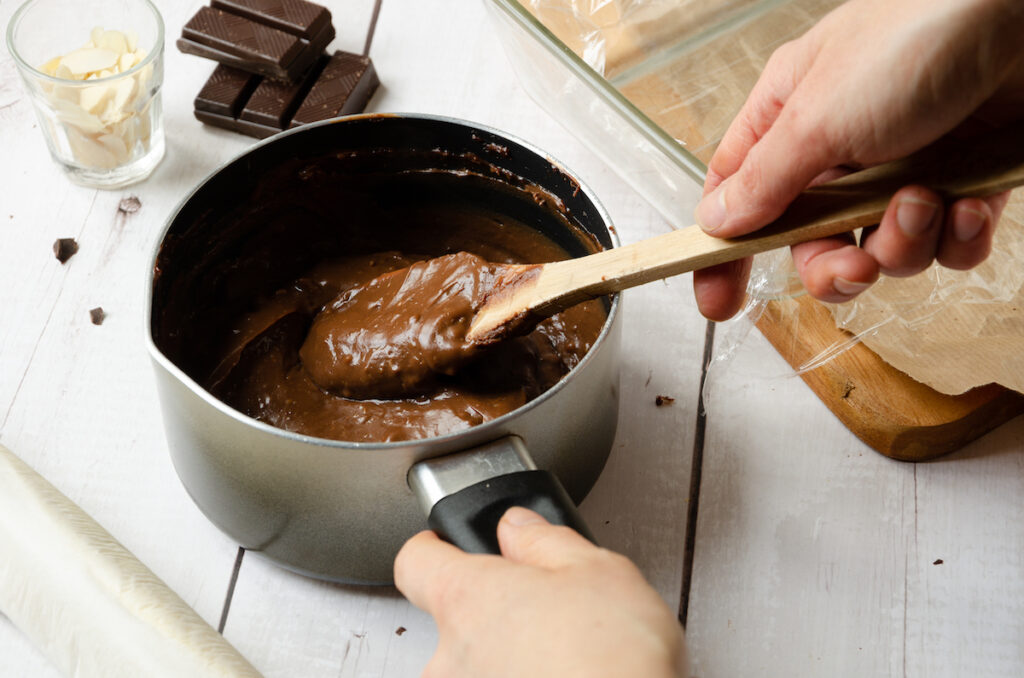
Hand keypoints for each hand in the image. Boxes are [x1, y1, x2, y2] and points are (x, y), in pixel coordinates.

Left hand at [394, 507, 686, 677]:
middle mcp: (451, 657)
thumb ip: (544, 540)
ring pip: (476, 666)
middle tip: (543, 607)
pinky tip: (563, 676)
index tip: (451, 542)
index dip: (435, 546)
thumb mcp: (595, 570)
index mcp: (466, 599)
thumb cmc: (611, 660)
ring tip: (563, 653)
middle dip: (493, 611)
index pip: (415, 561)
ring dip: (507, 657)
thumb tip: (520, 528)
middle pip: (451, 619)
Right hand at [693, 0, 1023, 319]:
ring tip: (925, 199)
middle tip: (855, 265)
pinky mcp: (964, 181)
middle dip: (836, 265)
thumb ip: (763, 181)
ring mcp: (903, 166)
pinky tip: (967, 203)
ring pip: (884, 250)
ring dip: (905, 242)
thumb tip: (717, 221)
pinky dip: (957, 237)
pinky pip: (946, 244)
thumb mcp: (818, 117)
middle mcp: (842, 146)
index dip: (728, 251)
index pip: (740, 197)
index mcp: (790, 117)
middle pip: (814, 242)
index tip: (720, 299)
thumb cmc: (916, 33)